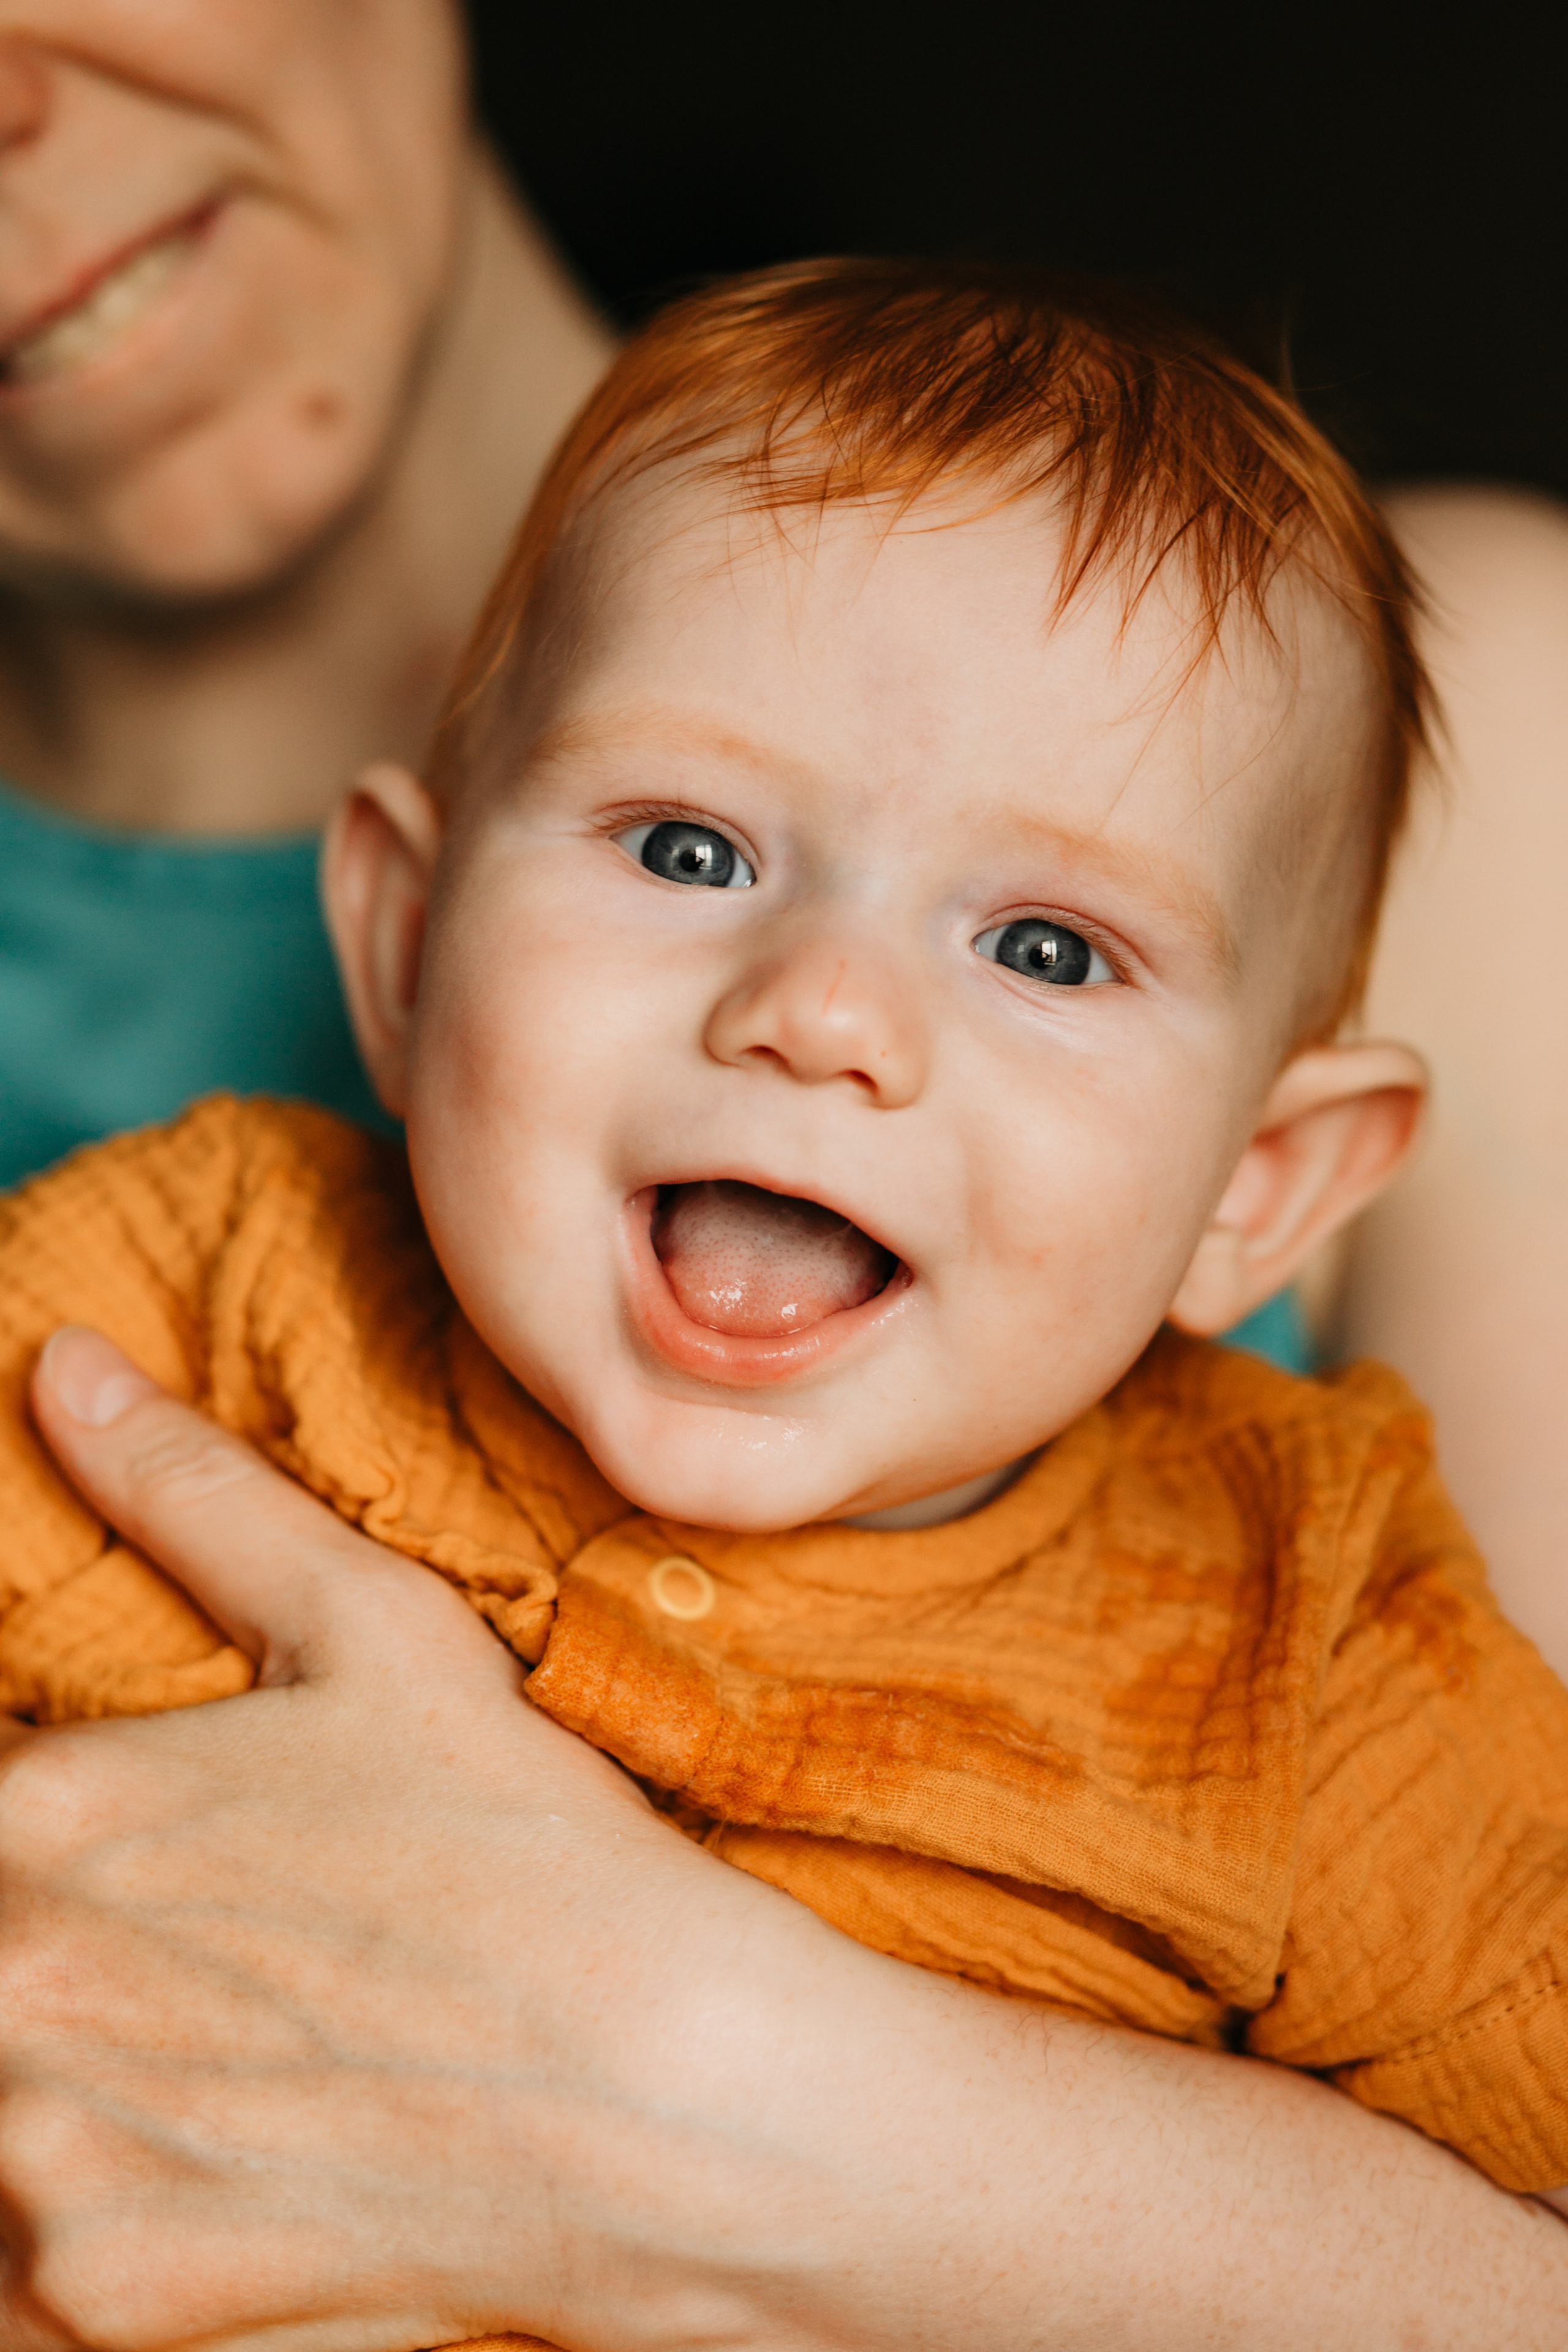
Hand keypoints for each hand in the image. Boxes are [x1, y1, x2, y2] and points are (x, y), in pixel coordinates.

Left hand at [0, 1327, 788, 2349]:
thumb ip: (190, 1492)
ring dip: (65, 2086)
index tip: (132, 1858)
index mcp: (43, 1820)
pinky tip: (217, 2166)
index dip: (42, 1834)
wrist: (660, 2093)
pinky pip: (22, 2282)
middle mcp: (7, 1990)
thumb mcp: (371, 1630)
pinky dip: (84, 2221)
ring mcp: (41, 2168)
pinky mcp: (101, 2305)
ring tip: (233, 2056)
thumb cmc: (519, 1845)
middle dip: (64, 1953)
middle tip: (214, 1960)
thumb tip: (60, 1369)